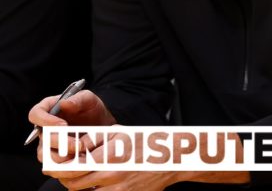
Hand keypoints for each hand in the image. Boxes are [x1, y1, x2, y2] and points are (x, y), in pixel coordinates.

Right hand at [30, 90, 116, 165]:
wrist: (102, 125)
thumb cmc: (92, 110)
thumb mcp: (89, 100)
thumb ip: (78, 99)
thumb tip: (64, 103)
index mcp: (47, 110)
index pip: (35, 114)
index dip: (46, 121)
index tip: (63, 125)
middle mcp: (43, 128)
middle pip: (42, 137)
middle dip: (60, 141)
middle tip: (78, 143)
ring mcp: (47, 144)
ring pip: (45, 154)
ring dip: (62, 155)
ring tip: (81, 152)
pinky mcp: (54, 157)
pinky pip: (52, 165)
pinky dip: (65, 164)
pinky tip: (80, 160)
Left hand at [38, 128, 173, 188]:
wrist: (172, 159)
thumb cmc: (146, 143)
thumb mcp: (119, 133)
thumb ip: (93, 140)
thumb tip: (72, 147)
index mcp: (108, 156)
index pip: (71, 168)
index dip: (57, 168)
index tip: (52, 165)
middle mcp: (111, 175)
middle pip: (73, 184)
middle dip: (65, 178)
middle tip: (67, 171)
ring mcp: (118, 190)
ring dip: (79, 186)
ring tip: (85, 176)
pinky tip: (98, 184)